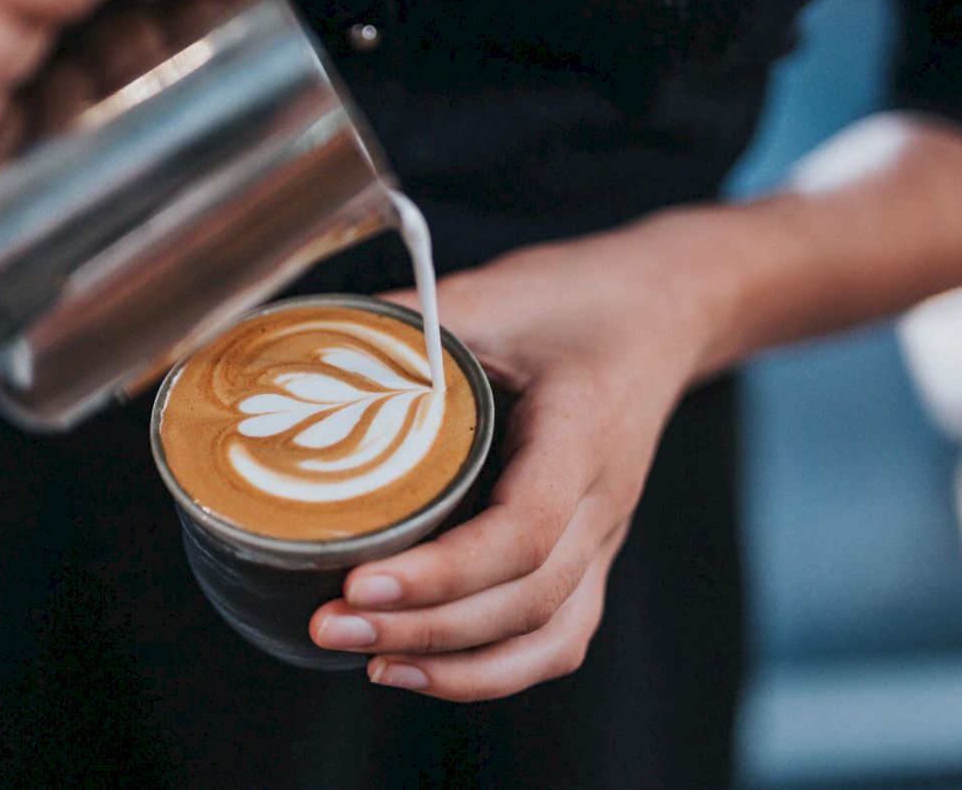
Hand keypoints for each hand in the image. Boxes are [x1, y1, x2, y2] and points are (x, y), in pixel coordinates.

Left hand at [309, 215, 726, 700]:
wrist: (659, 311)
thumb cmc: (578, 300)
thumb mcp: (494, 292)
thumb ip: (407, 322)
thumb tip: (302, 352)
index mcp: (582, 434)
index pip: (524, 529)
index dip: (442, 571)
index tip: (359, 582)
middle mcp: (604, 499)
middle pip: (527, 598)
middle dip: (425, 628)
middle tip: (332, 625)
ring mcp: (604, 533)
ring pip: (550, 635)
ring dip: (458, 666)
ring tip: (371, 662)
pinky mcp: (591, 549)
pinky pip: (559, 635)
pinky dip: (496, 669)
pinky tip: (425, 667)